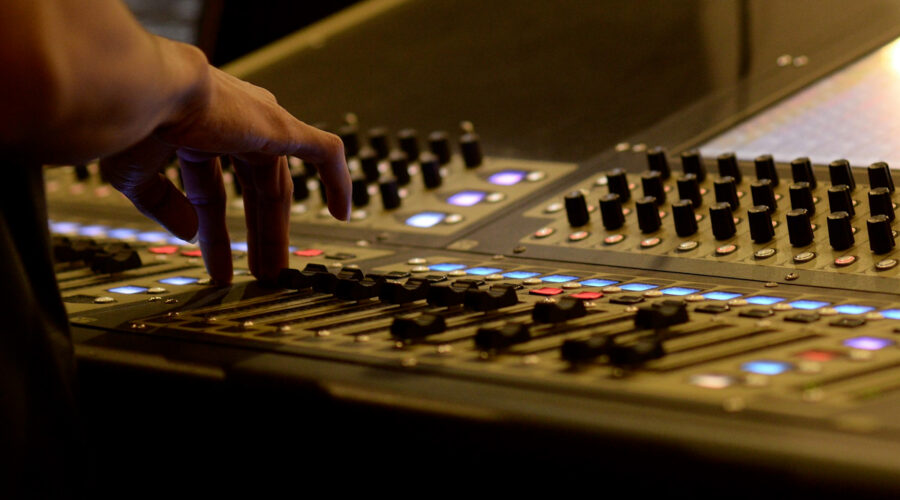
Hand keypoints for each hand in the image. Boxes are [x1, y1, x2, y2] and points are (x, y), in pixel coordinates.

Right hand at [99, 65, 350, 285]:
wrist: (146, 91)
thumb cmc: (131, 121)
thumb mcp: (137, 174)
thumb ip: (164, 203)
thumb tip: (190, 233)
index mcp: (195, 131)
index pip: (212, 190)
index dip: (213, 231)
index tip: (217, 266)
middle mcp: (230, 125)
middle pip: (253, 191)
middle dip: (256, 233)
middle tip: (260, 271)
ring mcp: (260, 125)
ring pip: (279, 186)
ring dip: (277, 230)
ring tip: (276, 271)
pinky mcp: (283, 126)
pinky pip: (324, 154)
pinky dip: (337, 181)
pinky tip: (343, 214)